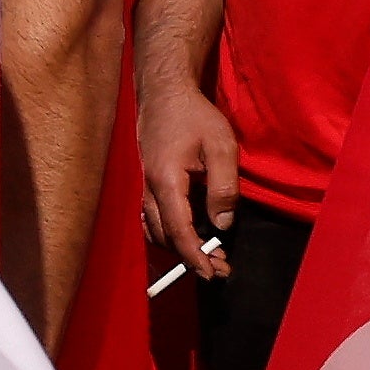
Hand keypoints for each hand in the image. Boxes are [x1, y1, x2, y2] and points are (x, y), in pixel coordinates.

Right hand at [140, 75, 242, 279]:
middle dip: (190, 257)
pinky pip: (153, 219)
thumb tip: (222, 223)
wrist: (164, 95)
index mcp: (167, 183)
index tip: (212, 273)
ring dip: (180, 247)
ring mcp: (146, 188)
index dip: (195, 256)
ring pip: (156, 230)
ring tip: (208, 256)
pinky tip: (186, 236)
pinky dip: (169, 234)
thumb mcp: (220, 147)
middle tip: (220, 269)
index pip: (179, 230)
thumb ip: (223, 187)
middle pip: (164, 236)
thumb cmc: (195, 117)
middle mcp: (150, 190)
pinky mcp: (149, 183)